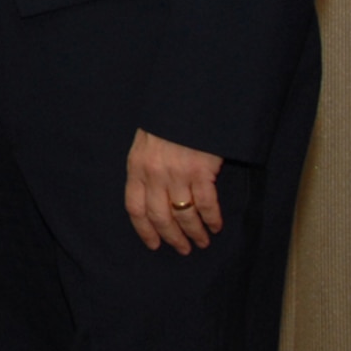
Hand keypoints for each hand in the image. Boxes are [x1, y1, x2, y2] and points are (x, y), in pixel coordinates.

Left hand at [124, 128, 222, 253]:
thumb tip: (151, 198)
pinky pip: (206, 204)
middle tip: (183, 249)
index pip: (135, 208)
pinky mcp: (201, 171)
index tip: (154, 245)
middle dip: (172, 237)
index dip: (145, 230)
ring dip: (194, 232)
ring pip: (184, 215)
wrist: (187, 102)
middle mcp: (154, 174)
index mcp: (136, 167)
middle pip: (160, 217)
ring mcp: (177, 173)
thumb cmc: (166, 124)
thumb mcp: (145, 144)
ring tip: (202, 241)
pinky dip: (212, 219)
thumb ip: (145, 170)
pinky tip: (216, 226)